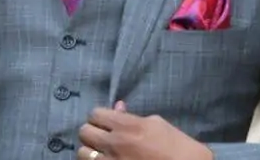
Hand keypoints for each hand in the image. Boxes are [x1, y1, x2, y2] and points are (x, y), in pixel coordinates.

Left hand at [78, 102, 213, 159]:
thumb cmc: (177, 146)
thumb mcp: (157, 124)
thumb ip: (132, 116)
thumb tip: (117, 107)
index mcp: (127, 125)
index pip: (94, 114)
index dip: (99, 117)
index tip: (105, 122)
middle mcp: (115, 143)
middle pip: (84, 132)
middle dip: (92, 133)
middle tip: (102, 137)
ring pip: (82, 153)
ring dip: (90, 152)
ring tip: (101, 153)